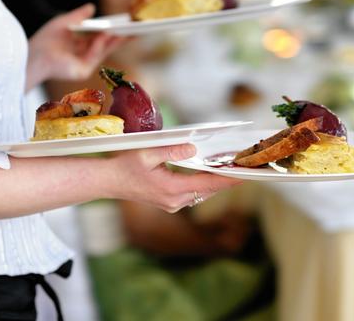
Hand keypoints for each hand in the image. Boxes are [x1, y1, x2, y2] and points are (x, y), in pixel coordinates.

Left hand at [25, 4, 125, 89]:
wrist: (34, 56)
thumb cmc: (45, 40)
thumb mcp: (64, 22)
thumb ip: (78, 15)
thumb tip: (92, 6)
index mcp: (78, 45)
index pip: (99, 38)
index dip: (113, 31)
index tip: (126, 24)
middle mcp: (83, 55)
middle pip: (106, 45)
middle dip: (121, 37)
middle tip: (136, 28)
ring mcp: (84, 64)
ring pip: (104, 50)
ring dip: (115, 39)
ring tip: (126, 27)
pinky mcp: (83, 71)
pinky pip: (95, 55)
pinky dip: (101, 44)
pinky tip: (107, 33)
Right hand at [106, 144, 242, 212]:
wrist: (108, 182)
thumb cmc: (124, 165)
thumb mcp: (147, 153)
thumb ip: (171, 150)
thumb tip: (193, 148)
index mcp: (172, 188)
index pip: (208, 183)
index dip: (229, 178)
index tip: (245, 174)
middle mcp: (175, 201)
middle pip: (209, 190)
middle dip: (226, 179)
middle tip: (244, 168)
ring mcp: (172, 204)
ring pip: (202, 193)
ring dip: (216, 182)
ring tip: (231, 170)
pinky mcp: (169, 203)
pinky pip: (193, 195)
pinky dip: (204, 185)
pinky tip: (209, 175)